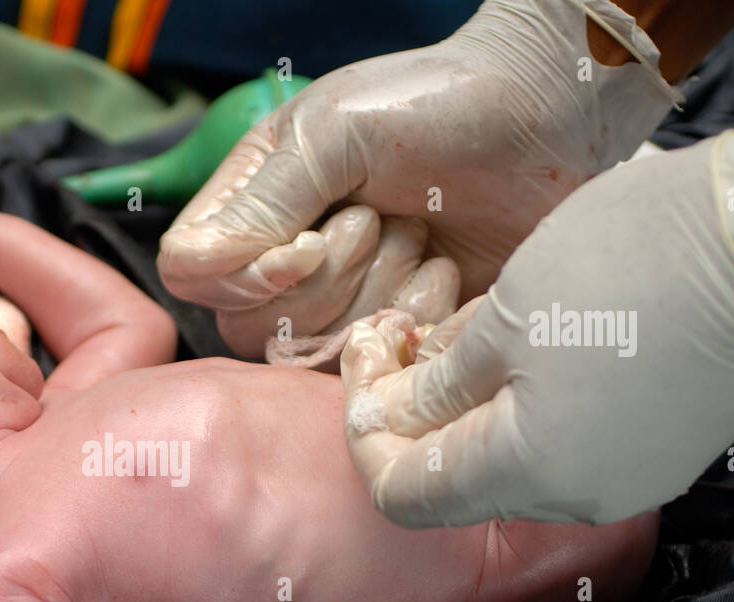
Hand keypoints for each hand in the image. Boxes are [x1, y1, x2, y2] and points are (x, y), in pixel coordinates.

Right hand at [157, 0, 678, 358]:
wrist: (544, 121)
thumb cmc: (433, 104)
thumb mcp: (332, 133)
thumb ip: (261, 203)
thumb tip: (198, 269)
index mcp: (249, 203)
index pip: (190, 274)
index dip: (242, 278)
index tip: (309, 243)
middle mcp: (280, 260)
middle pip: (248, 327)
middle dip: (326, 283)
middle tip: (378, 219)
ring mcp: (336, 303)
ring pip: (311, 351)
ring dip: (375, 294)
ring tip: (418, 234)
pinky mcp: (390, 332)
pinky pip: (373, 366)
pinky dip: (412, 320)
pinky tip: (443, 273)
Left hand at [339, 118, 733, 526]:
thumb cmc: (637, 263)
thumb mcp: (508, 316)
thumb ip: (435, 384)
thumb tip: (385, 418)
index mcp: (527, 471)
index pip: (401, 495)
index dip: (365, 435)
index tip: (366, 365)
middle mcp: (574, 496)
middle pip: (451, 482)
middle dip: (408, 414)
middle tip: (400, 335)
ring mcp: (622, 478)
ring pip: (504, 461)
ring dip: (462, 406)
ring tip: (456, 329)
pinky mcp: (653, 449)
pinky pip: (558, 445)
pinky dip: (518, 406)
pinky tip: (518, 342)